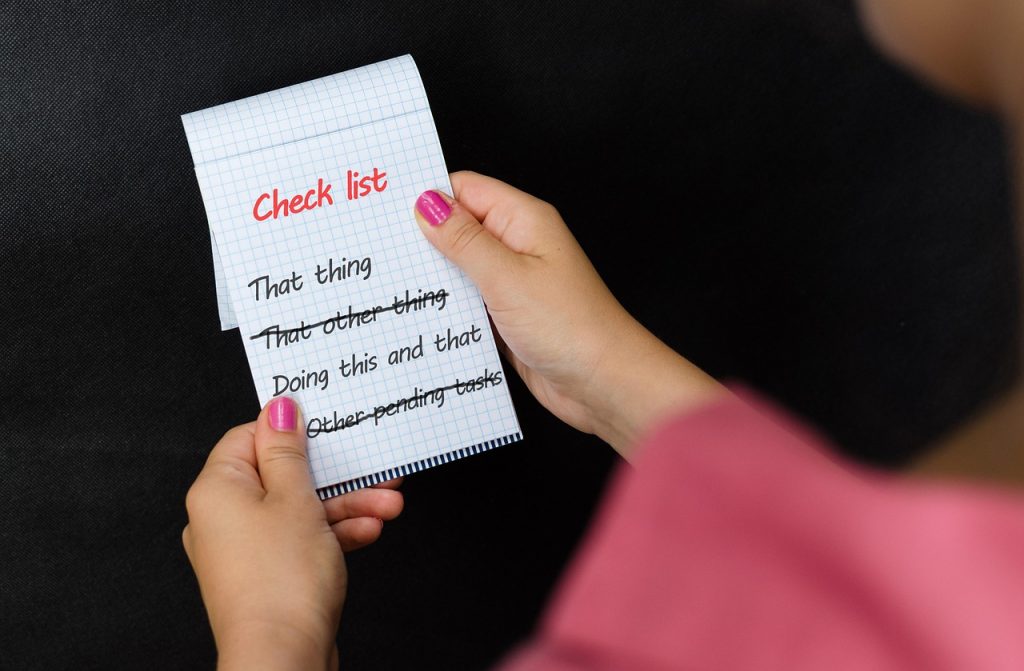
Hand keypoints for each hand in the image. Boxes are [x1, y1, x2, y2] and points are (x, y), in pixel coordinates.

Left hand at [182, 397, 402, 670]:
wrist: (284, 659)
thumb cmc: (282, 583)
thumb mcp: (295, 498)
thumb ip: (289, 450)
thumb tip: (278, 408)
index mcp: (216, 489)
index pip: (249, 437)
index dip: (291, 430)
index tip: (326, 425)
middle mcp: (222, 517)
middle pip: (282, 475)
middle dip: (335, 475)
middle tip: (373, 468)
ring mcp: (244, 549)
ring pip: (299, 509)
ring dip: (346, 505)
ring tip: (388, 505)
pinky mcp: (267, 574)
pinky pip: (301, 539)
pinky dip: (334, 533)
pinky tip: (369, 530)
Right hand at [414, 172, 723, 457]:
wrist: (604, 384)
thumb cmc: (572, 327)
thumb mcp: (507, 276)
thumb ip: (463, 240)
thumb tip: (427, 205)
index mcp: (524, 221)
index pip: (465, 189)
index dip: (426, 195)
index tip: (385, 209)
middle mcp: (519, 247)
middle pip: (459, 228)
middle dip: (423, 240)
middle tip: (380, 253)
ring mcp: (514, 284)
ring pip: (461, 269)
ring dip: (434, 279)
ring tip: (393, 287)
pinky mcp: (509, 318)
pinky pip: (470, 304)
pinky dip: (449, 309)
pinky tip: (422, 318)